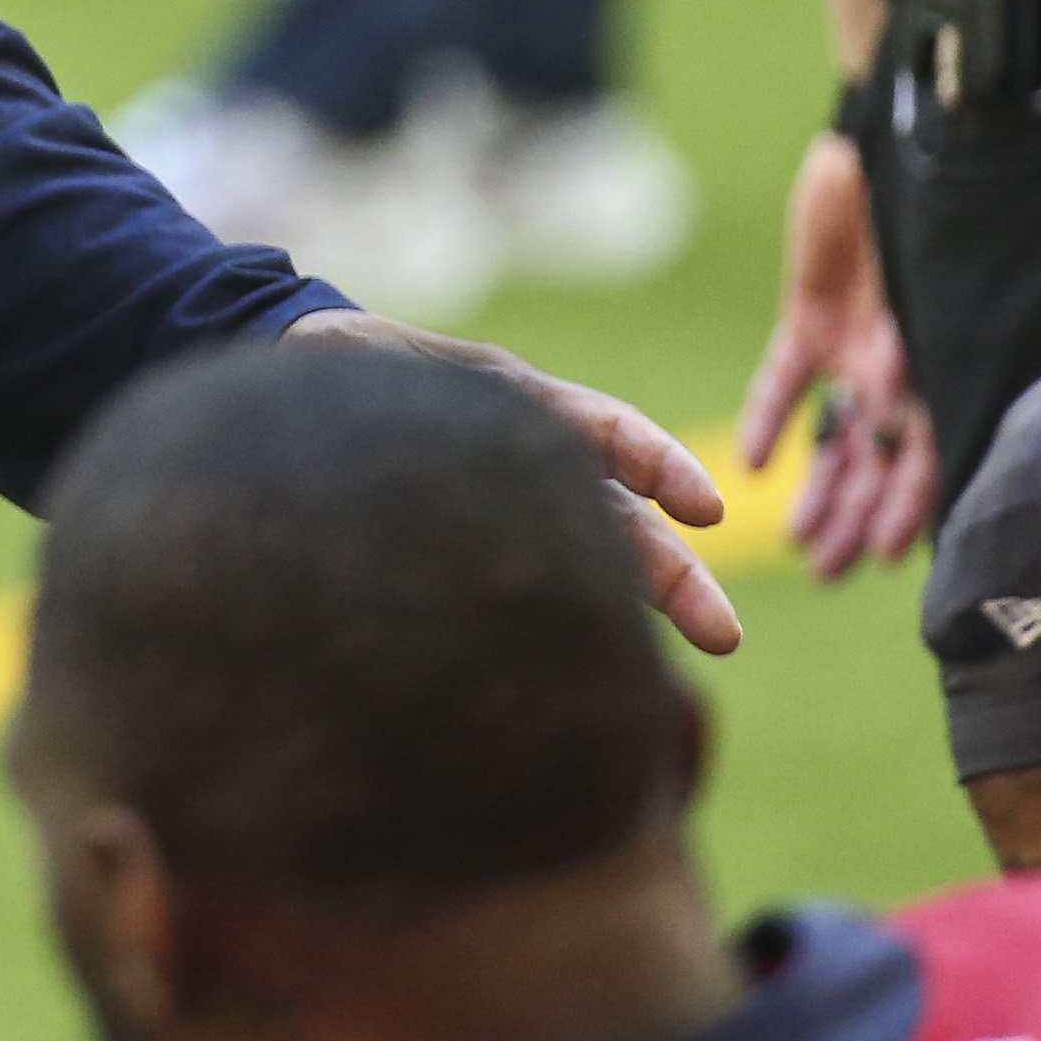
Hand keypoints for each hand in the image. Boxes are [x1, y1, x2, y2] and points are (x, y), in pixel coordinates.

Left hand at [289, 309, 741, 654]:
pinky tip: (591, 674)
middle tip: (725, 637)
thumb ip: (396, 387)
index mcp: (519, 404)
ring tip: (676, 677)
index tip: (706, 510)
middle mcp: (534, 463)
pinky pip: (544, 586)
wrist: (315, 383)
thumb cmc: (349, 368)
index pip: (607, 431)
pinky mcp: (486, 553)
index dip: (660, 466)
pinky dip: (574, 622)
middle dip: (675, 576)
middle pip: (618, 520)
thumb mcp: (372, 363)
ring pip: (594, 562)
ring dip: (640, 611)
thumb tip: (392, 420)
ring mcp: (519, 509)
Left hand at [732, 130, 935, 579]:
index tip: (891, 555)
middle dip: (857, 515)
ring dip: (820, 487)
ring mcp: (857, 345)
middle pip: (880, 459)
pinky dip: (770, 417)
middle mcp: (901, 366)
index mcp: (941, 361)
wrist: (888, 138)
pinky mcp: (811, 318)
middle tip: (827, 571)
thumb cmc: (929, 202)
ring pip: (836, 434)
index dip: (911, 505)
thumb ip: (911, 337)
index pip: (931, 452)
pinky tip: (752, 463)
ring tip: (799, 544)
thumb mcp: (931, 275)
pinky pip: (788, 379)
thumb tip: (894, 395)